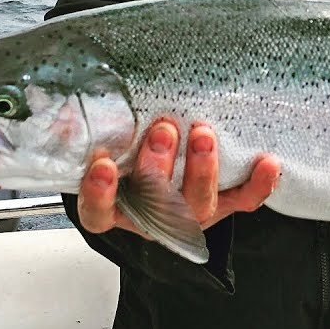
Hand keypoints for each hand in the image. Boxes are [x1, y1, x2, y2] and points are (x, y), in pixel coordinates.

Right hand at [76, 120, 280, 235]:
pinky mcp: (221, 207)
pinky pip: (243, 202)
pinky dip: (258, 185)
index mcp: (116, 209)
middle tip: (163, 130)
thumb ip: (80, 131)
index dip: (100, 194)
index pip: (99, 212)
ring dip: (202, 168)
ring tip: (201, 133)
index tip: (102, 165)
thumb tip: (61, 111)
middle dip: (160, 166)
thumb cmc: (126, 160)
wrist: (158, 181)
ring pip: (199, 204)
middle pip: (155, 204)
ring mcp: (188, 215)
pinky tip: (268, 162)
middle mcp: (152, 217)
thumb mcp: (100, 145)